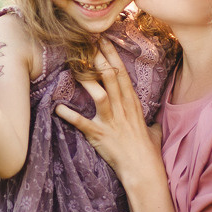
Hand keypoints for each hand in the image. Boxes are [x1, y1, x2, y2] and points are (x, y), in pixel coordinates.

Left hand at [55, 38, 159, 175]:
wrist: (144, 171)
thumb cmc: (149, 152)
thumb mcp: (153, 132)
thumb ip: (151, 123)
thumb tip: (154, 122)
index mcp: (133, 104)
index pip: (122, 73)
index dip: (112, 55)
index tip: (103, 40)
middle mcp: (123, 109)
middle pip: (112, 77)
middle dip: (99, 58)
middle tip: (86, 42)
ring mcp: (112, 121)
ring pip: (100, 94)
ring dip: (87, 80)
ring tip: (74, 66)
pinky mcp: (100, 136)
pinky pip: (83, 123)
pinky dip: (70, 115)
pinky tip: (57, 107)